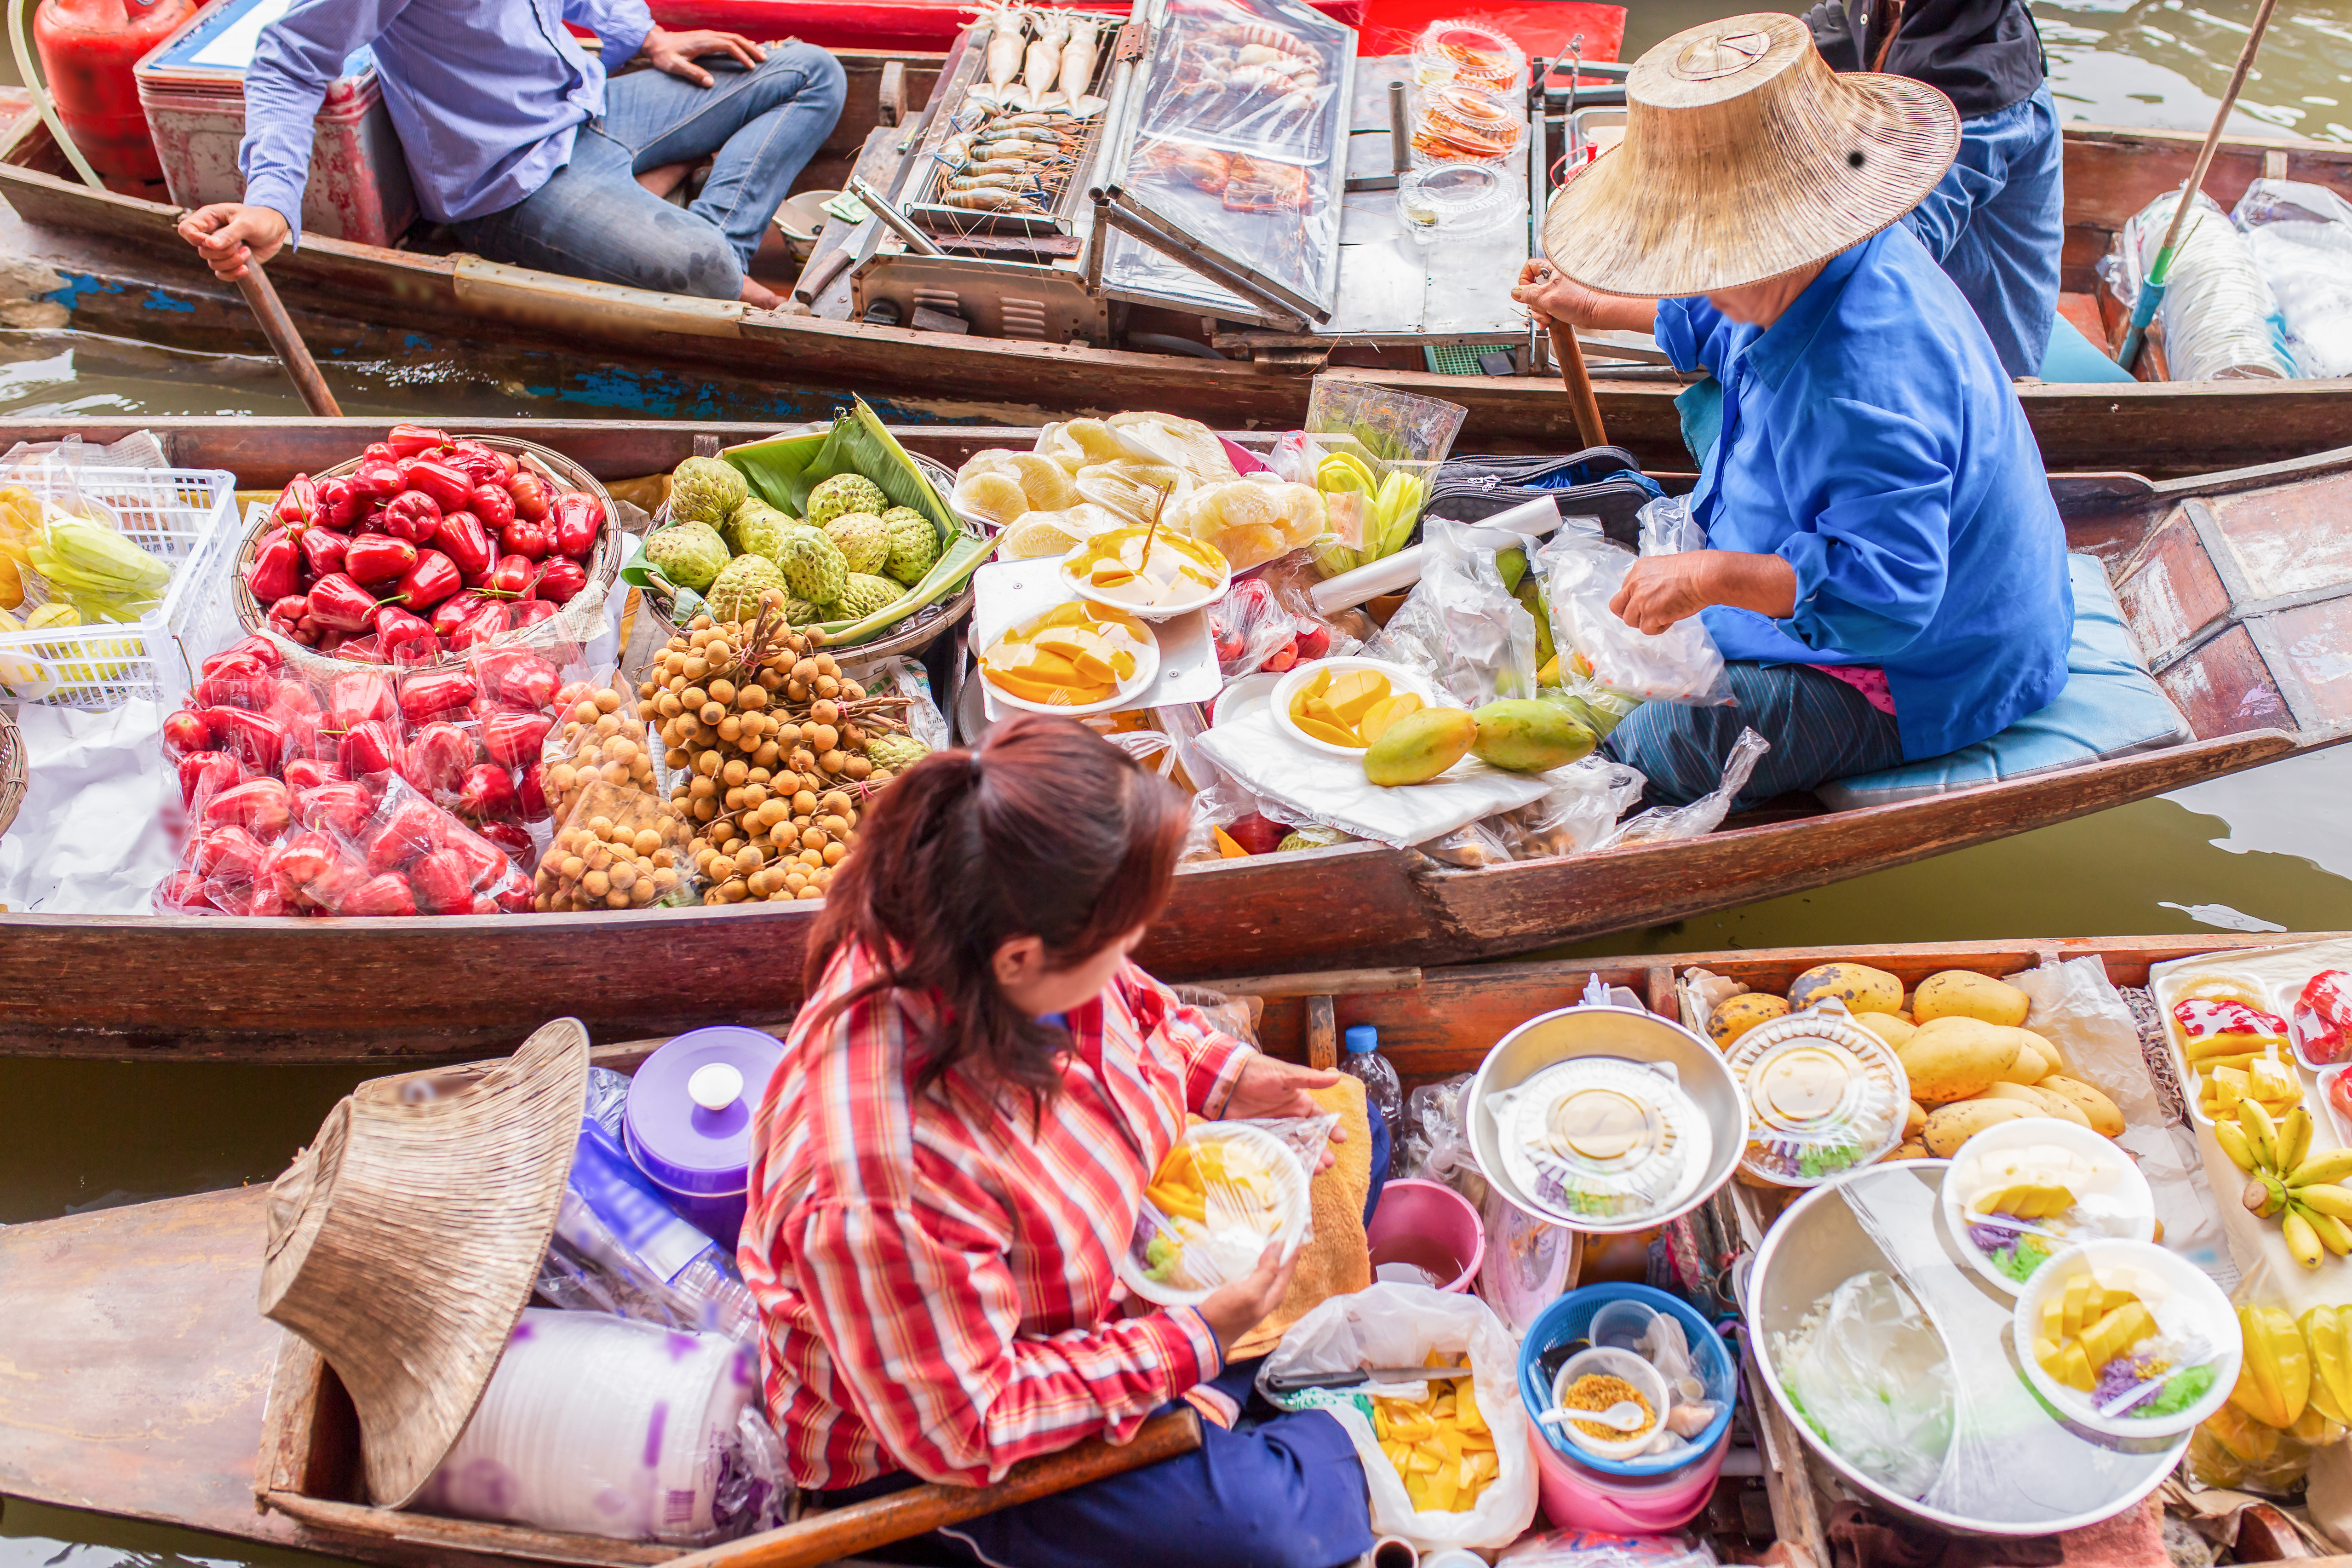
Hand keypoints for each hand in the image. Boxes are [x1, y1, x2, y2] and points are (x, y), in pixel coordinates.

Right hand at [178, 203, 288, 281]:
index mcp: (209, 218)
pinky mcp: (229, 262)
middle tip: (241, 244)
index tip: (211, 241)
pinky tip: (245, 268)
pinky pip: (221, 274)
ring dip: (232, 262)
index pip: (186, 230)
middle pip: (202, 251)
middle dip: (223, 252)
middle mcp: (210, 234)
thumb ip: (229, 234)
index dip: (195, 239)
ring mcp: (219, 249)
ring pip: (212, 264)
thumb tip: (209, 244)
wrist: (276, 230)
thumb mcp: (246, 223)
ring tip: (247, 251)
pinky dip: (233, 274)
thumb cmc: (260, 219)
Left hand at [641, 25, 765, 85]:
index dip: (740, 55)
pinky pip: (728, 38)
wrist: (656, 43)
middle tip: (764, 60)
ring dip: (748, 45)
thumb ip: (692, 73)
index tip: (750, 67)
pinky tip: (748, 49)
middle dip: (751, 48)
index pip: (727, 45)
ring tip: (762, 55)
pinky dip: (741, 44)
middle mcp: (708, 36)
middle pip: (735, 38)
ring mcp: (708, 35)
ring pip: (733, 37)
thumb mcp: (674, 66)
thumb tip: (710, 83)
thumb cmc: (664, 56)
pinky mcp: (708, 38)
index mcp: (702, 42)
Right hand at [1194, 1241, 1300, 1350]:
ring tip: (1270, 1248)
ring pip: (1266, 1278)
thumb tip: (1280, 1247)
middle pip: (1278, 1276)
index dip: (1292, 1255)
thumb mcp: (1250, 1292)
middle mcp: (1264, 1300)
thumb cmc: (1227, 1313)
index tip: (1298, 1237)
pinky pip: (1252, 1280)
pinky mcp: (1236, 1299)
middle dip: (1283, 1258)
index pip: (1286, 1272)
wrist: (1202, 1334)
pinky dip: (1254, 1268)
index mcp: (1271, 1298)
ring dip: (1269, 1263)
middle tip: (1287, 1240)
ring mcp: (1250, 1301)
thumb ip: (1267, 1272)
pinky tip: (1248, 1264)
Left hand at [1222, 1055, 1343, 1168]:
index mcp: (1300, 1104)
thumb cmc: (1258, 1072)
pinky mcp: (1259, 1139)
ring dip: (1306, 1159)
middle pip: (1309, 1139)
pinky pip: (1274, 1153)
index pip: (1321, 1119)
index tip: (1341, 1139)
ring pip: (1294, 1149)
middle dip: (1320, 1151)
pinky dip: (1284, 1162)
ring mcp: (1275, 1131)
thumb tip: (1337, 1077)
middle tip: (1328, 1162)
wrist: (1225, 1080)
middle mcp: (1290, 1119)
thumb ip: (1309, 1079)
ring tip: (1315, 1170)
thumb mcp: (1286, 1075)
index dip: (1332, 1129)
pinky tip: (1291, 1170)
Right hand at [1512, 260, 1656, 334]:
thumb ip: (1528, 294)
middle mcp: (1555, 278)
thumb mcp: (1547, 298)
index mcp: (1552, 269)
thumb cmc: (1580, 301)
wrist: (1598, 312)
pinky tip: (1551, 321)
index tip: (1525, 292)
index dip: (1524, 280)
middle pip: (1533, 288)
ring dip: (1540, 312)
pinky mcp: (1564, 300)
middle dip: (1534, 303)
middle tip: (1541, 310)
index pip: (1530, 267)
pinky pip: (1548, 307)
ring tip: (1549, 317)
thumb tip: (1515, 292)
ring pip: (1540, 300)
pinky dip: (1547, 315)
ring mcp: (1559, 290)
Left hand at [1609, 549, 1798, 632]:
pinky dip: (1658, 628)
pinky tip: (1670, 619)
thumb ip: (1650, 580)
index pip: (1624, 591)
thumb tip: (1650, 594)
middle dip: (1629, 613)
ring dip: (1646, 622)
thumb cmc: (1692, 570)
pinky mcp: (1650, 614)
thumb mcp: (1664, 567)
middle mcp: (1634, 584)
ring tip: (1663, 616)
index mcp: (1637, 570)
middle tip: (1645, 616)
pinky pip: (1647, 629)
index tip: (1648, 602)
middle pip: (1617, 607)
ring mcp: (1641, 600)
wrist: (1703, 575)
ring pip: (1631, 621)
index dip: (1634, 599)